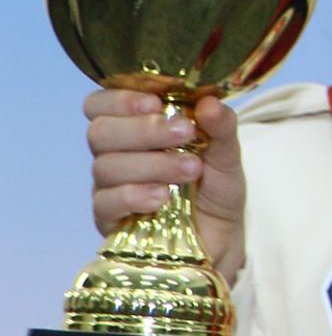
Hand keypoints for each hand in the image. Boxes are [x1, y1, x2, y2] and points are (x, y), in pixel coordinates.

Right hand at [85, 89, 246, 282]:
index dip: (120, 99)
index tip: (156, 102)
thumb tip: (210, 101)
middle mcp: (114, 154)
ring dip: (152, 164)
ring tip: (191, 169)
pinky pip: (106, 203)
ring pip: (106, 166)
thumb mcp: (226, 154)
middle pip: (101, 132)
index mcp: (134, 128)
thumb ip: (221, 126)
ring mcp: (109, 188)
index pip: (101, 104)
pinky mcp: (110, 220)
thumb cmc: (215, 187)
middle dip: (144, 130)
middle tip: (184, 133)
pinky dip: (135, 195)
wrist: (222, 236)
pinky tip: (163, 197)